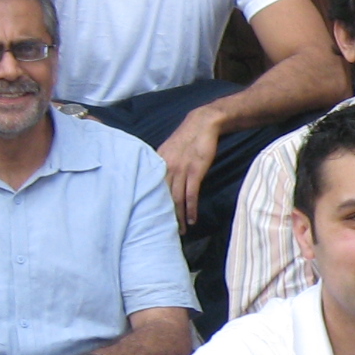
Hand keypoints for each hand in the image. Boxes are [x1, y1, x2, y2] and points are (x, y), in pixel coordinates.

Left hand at [157, 108, 223, 228]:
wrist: (203, 123)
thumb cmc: (187, 137)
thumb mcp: (169, 149)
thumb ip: (163, 164)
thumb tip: (159, 180)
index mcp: (158, 162)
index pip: (151, 188)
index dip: (151, 205)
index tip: (151, 219)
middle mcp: (166, 167)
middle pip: (162, 197)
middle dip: (164, 216)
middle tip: (164, 231)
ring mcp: (181, 169)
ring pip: (176, 199)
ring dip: (178, 217)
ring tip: (180, 231)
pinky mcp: (195, 171)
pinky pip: (191, 194)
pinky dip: (191, 209)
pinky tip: (192, 219)